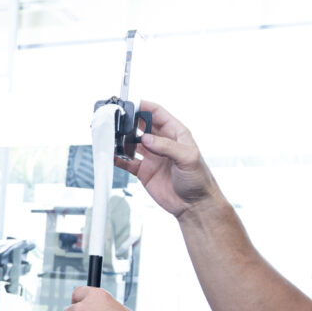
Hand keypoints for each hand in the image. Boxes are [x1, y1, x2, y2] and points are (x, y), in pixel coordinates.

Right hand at [114, 102, 220, 219]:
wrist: (194, 206)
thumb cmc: (199, 180)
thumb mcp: (188, 158)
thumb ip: (167, 146)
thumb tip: (146, 138)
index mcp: (176, 134)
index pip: (157, 113)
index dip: (144, 107)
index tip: (130, 104)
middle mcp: (162, 143)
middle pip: (141, 126)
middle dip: (129, 121)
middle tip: (116, 119)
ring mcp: (152, 157)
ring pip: (132, 142)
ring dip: (122, 139)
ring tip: (112, 137)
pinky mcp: (144, 171)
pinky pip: (127, 161)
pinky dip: (118, 158)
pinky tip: (112, 155)